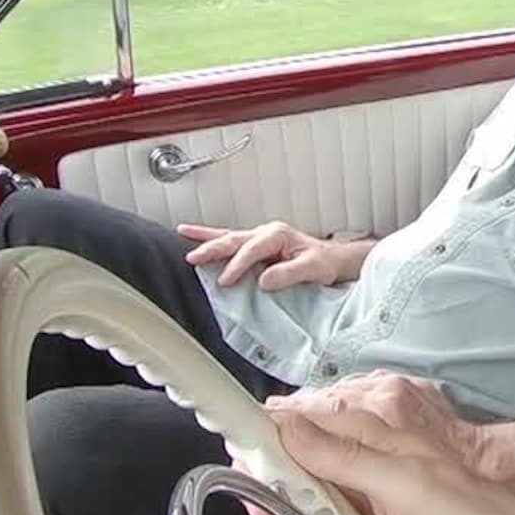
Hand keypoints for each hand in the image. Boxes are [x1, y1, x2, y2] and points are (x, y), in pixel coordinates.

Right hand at [178, 222, 359, 290]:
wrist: (331, 260)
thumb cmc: (324, 263)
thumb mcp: (313, 269)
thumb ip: (289, 274)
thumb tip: (265, 281)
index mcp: (278, 235)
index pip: (252, 250)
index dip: (238, 265)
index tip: (225, 281)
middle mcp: (266, 233)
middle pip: (234, 239)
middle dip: (213, 248)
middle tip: (193, 258)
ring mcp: (259, 237)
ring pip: (228, 235)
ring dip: (205, 237)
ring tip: (182, 233)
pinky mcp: (255, 245)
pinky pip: (230, 239)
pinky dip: (211, 237)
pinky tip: (192, 234)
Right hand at [248, 371, 507, 514]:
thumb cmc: (466, 514)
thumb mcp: (399, 481)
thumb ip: (343, 454)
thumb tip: (288, 427)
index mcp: (367, 440)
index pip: (298, 428)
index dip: (264, 443)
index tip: (239, 460)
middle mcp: (359, 468)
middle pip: (291, 476)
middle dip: (271, 498)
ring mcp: (361, 503)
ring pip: (301, 511)